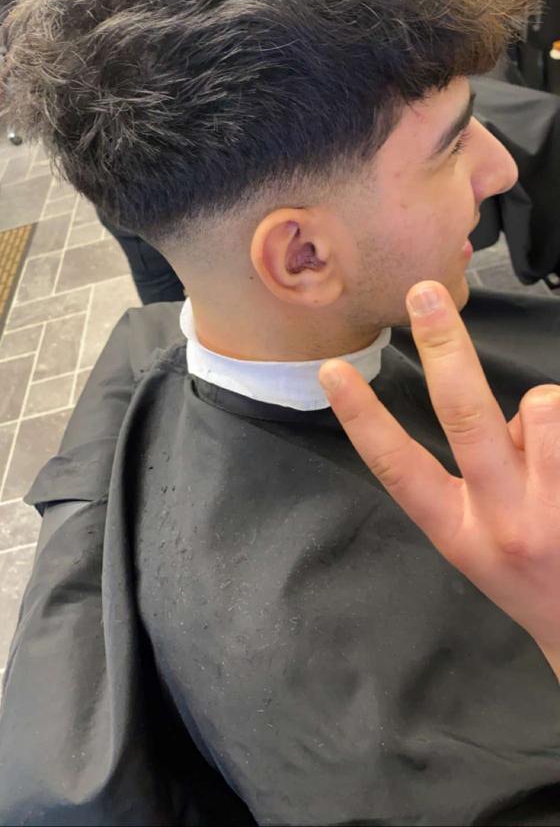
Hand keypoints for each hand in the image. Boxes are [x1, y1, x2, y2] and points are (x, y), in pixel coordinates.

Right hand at [319, 281, 559, 679]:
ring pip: (541, 406)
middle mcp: (503, 517)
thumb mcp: (473, 544)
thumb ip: (470, 482)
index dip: (361, 416)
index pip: (396, 466)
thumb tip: (490, 413)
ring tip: (544, 445)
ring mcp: (554, 504)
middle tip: (425, 293)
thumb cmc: (525, 577)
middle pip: (465, 414)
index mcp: (458, 531)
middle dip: (443, 345)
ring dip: (539, 411)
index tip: (332, 369)